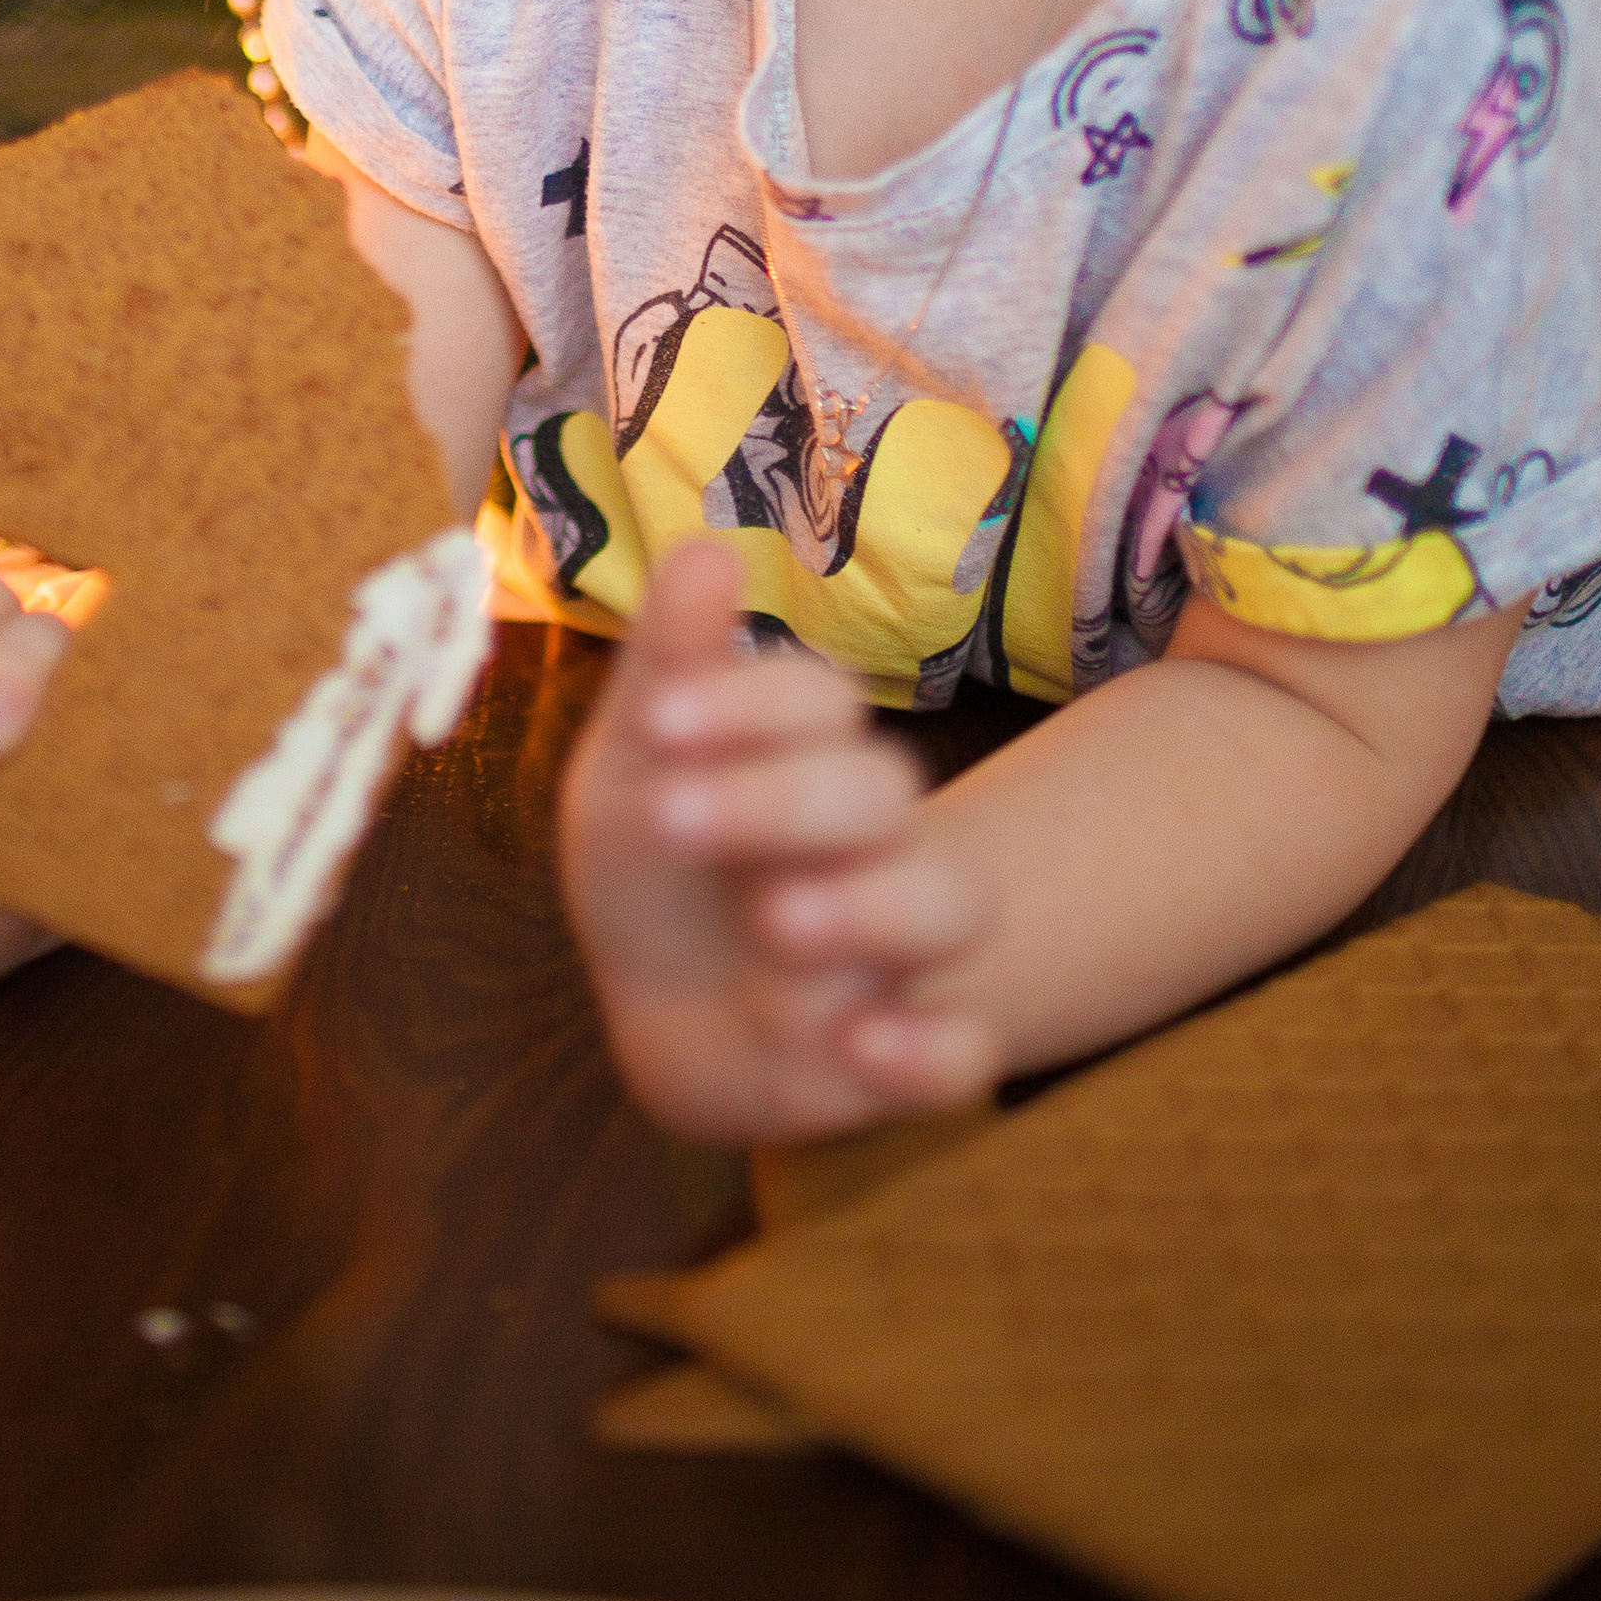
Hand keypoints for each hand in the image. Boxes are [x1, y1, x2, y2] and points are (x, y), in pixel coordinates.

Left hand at [558, 539, 995, 1141]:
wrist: (662, 1009)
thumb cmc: (657, 861)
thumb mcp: (635, 765)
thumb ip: (669, 664)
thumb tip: (705, 546)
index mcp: (805, 753)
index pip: (819, 698)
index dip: (750, 700)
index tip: (656, 721)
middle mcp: (869, 838)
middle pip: (881, 792)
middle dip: (785, 800)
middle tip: (674, 819)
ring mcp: (894, 947)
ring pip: (951, 904)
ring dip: (874, 908)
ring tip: (778, 923)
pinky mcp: (901, 1053)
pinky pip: (965, 1054)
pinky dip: (931, 1053)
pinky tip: (859, 1045)